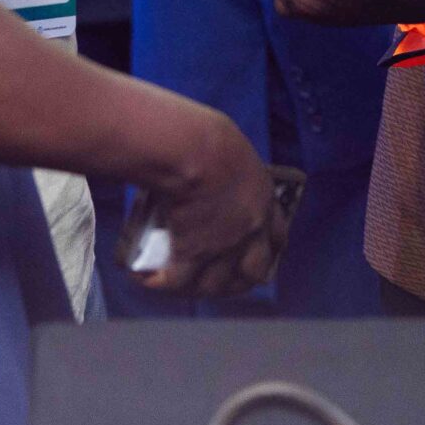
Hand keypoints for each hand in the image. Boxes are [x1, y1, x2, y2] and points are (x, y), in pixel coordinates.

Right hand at [138, 107, 285, 300]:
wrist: (192, 149)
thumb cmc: (208, 137)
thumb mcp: (234, 154)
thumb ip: (232, 176)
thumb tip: (212, 181)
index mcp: (264, 199)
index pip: (278, 237)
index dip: (268, 252)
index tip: (256, 258)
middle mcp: (251, 228)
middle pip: (253, 272)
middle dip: (237, 281)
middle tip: (216, 281)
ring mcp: (225, 245)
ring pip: (214, 284)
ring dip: (195, 287)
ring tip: (177, 283)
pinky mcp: (196, 253)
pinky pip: (178, 280)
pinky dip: (161, 282)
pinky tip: (147, 279)